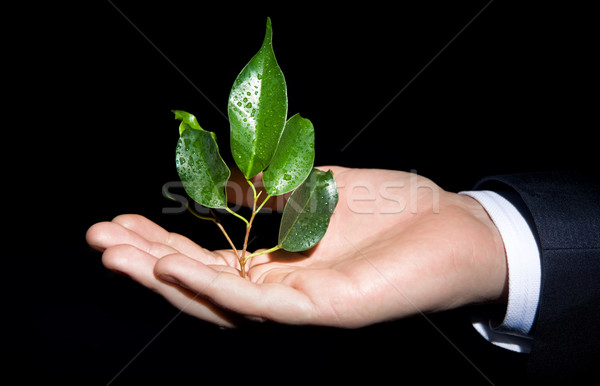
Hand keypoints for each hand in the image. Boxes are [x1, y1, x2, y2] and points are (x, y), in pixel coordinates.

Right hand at [86, 166, 506, 327]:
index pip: (207, 257)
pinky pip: (258, 302)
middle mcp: (280, 288)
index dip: (160, 239)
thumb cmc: (390, 206)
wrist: (454, 225)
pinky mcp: (322, 310)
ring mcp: (299, 304)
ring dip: (164, 276)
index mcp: (277, 261)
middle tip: (98, 237)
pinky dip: (212, 284)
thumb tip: (220, 179)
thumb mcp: (314, 185)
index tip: (120, 218)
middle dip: (146, 260)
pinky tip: (170, 266)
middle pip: (201, 283)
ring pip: (218, 299)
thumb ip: (267, 188)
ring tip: (116, 253)